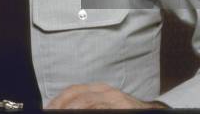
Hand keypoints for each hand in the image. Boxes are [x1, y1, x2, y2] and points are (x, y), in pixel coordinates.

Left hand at [45, 83, 166, 108]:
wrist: (152, 112)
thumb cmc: (124, 109)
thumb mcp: (105, 104)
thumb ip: (88, 105)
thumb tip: (63, 109)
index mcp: (99, 89)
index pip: (73, 91)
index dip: (57, 100)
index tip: (47, 109)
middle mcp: (106, 92)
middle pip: (77, 96)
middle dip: (61, 106)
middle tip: (50, 113)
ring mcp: (115, 100)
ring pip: (87, 103)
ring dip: (72, 109)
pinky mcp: (122, 107)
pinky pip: (100, 109)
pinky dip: (88, 111)